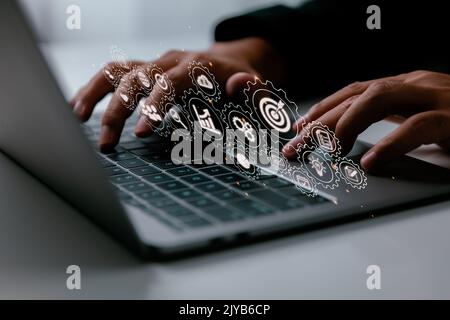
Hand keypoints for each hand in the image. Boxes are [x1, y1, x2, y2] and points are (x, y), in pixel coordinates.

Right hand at [70, 37, 283, 151]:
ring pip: (117, 69)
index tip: (140, 134)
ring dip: (96, 93)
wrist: (233, 62)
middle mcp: (172, 61)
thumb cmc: (244, 83)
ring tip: (77, 118)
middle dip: (118, 109)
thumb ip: (252, 92)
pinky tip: (79, 106)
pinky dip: (95, 88)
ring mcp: (157, 63)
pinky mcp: (147, 69)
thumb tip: (240, 83)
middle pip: (136, 77)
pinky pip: (115, 73)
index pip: (170, 82)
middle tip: (106, 143)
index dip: (154, 106)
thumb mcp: (257, 90)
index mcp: (199, 67)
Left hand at [283, 70, 449, 170]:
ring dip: (346, 125)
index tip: (299, 127)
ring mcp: (435, 97)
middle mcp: (415, 84)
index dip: (323, 108)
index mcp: (404, 85)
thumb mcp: (418, 115)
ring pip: (377, 100)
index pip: (352, 91)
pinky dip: (389, 145)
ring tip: (328, 150)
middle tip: (297, 146)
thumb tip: (350, 143)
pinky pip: (416, 127)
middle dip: (321, 122)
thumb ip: (389, 122)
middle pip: (356, 96)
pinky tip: (369, 162)